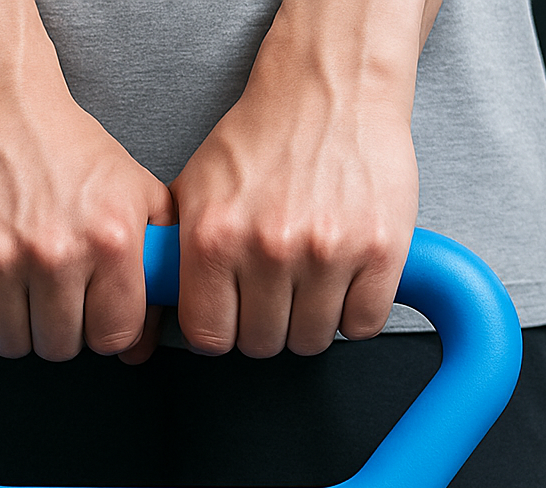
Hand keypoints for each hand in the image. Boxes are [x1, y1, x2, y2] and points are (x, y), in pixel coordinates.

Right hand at [0, 0, 174, 360]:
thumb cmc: (61, 143)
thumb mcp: (135, 192)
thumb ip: (154, 268)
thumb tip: (141, 346)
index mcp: (110, 241)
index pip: (113, 337)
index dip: (102, 329)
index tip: (90, 311)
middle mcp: (55, 253)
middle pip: (59, 347)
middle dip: (55, 327)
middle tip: (47, 290)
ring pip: (11, 344)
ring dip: (12, 324)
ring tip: (14, 281)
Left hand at [171, 0, 440, 357]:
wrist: (331, 86)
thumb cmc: (264, 137)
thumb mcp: (196, 189)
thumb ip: (179, 252)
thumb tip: (165, 303)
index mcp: (215, 236)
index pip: (210, 337)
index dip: (222, 332)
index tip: (232, 319)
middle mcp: (268, 247)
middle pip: (263, 343)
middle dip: (267, 325)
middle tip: (275, 294)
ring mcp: (327, 251)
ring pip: (312, 340)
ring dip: (311, 322)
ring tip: (309, 285)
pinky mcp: (379, 250)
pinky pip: (364, 326)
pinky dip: (356, 314)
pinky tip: (345, 284)